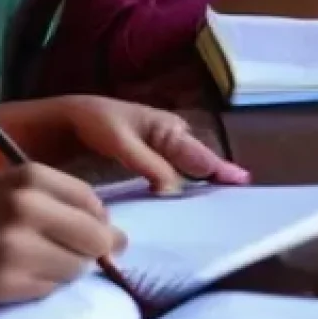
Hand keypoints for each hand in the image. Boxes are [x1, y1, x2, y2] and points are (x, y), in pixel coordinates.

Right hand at [0, 164, 124, 304]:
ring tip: (42, 261)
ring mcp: (15, 249)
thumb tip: (112, 232)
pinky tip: (23, 274)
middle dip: (96, 249)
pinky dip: (45, 285)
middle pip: (95, 239)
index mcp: (32, 177)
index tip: (95, 230)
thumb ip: (62, 199)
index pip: (95, 204)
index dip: (101, 221)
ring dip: (69, 269)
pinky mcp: (3, 284)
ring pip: (76, 268)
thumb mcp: (14, 184)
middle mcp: (28, 209)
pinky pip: (49, 289)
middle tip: (83, 254)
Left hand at [50, 96, 250, 194]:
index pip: (201, 155)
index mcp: (170, 129)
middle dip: (220, 177)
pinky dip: (188, 184)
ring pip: (191, 167)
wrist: (74, 118)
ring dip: (206, 183)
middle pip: (201, 161)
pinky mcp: (154, 159)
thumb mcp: (123, 143)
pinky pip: (177, 172)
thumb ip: (150, 165)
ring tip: (225, 201)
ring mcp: (165, 148)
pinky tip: (192, 199)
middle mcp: (174, 136)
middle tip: (240, 197)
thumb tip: (175, 189)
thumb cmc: (99, 124)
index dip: (221, 169)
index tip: (242, 182)